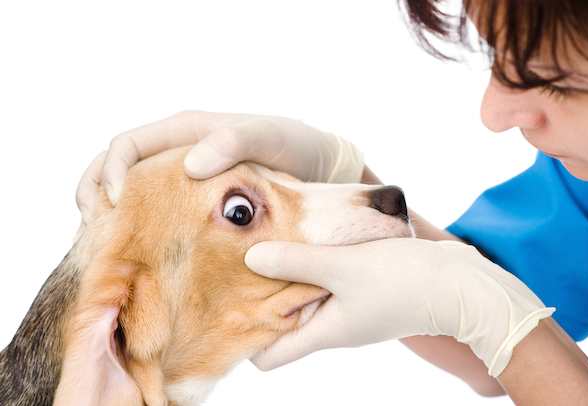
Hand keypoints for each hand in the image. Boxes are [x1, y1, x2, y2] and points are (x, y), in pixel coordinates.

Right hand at [75, 111, 363, 241]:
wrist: (318, 168)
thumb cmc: (295, 147)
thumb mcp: (270, 138)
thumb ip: (233, 143)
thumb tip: (189, 165)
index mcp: (186, 130)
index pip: (126, 145)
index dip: (110, 171)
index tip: (113, 203)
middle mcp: (177, 152)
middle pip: (115, 169)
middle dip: (97, 195)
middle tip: (98, 234)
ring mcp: (183, 177)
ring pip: (132, 194)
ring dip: (114, 216)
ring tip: (113, 248)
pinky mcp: (194, 202)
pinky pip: (157, 212)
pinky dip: (141, 228)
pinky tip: (145, 252)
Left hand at [245, 238, 553, 376]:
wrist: (461, 283)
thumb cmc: (404, 281)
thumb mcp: (343, 267)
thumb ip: (296, 262)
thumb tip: (250, 258)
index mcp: (324, 332)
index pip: (270, 356)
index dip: (246, 340)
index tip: (226, 308)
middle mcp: (333, 325)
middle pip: (284, 323)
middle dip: (262, 299)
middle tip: (238, 266)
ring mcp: (350, 308)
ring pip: (306, 297)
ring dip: (289, 276)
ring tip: (268, 244)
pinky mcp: (365, 289)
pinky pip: (328, 281)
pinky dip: (314, 265)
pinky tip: (307, 238)